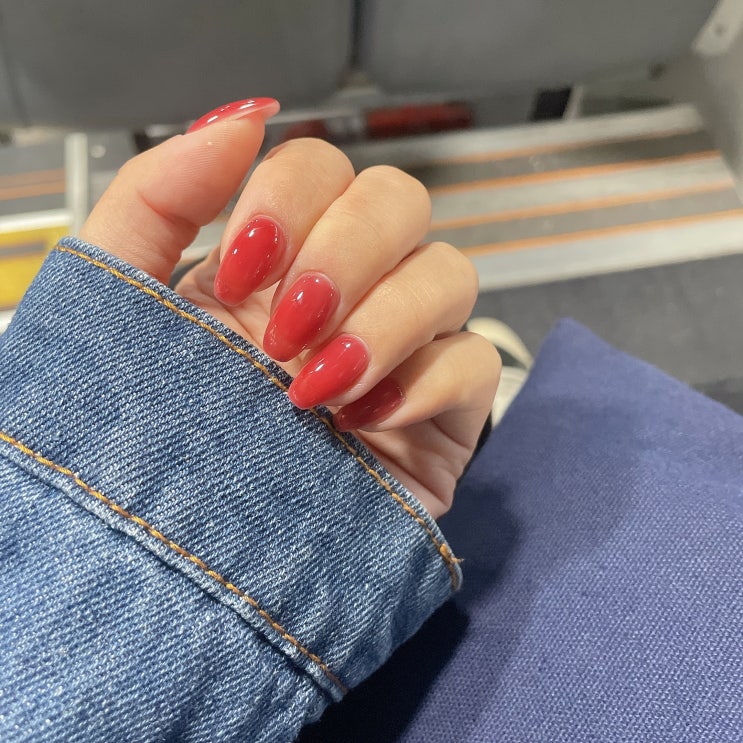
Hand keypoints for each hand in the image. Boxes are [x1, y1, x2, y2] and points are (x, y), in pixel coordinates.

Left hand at [79, 99, 499, 518]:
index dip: (289, 201)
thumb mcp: (125, 308)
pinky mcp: (444, 410)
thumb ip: (158, 196)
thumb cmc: (159, 440)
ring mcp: (404, 347)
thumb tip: (243, 117)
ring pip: (450, 269)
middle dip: (345, 253)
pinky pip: (477, 360)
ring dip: (385, 320)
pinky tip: (364, 424)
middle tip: (284, 332)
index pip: (319, 167)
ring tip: (316, 389)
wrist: (198, 564)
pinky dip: (426, 382)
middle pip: (398, 199)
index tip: (238, 277)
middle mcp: (347, 290)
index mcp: (277, 261)